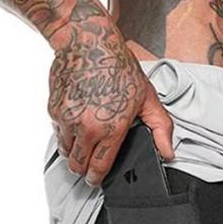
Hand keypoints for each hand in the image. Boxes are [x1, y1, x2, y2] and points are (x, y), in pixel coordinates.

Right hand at [47, 23, 173, 186]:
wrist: (88, 41)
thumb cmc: (119, 67)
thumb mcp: (148, 99)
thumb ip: (161, 129)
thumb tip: (169, 154)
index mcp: (110, 129)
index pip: (98, 167)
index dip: (96, 178)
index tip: (95, 181)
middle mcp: (85, 127)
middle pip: (77, 165)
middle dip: (82, 170)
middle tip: (88, 169)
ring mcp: (66, 118)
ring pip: (65, 150)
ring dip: (73, 153)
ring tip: (83, 148)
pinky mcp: (53, 108)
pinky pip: (57, 131)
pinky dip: (65, 133)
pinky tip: (76, 125)